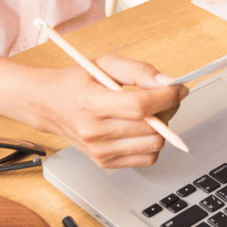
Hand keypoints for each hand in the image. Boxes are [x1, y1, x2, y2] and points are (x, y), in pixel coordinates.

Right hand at [25, 55, 188, 168]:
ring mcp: (99, 151)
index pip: (140, 106)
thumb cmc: (75, 83)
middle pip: (151, 128)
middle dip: (168, 110)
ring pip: (153, 146)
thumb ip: (138, 70)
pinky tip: (140, 129)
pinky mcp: (105, 162)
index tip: (179, 89)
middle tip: (165, 98)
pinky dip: (151, 143)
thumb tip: (167, 82)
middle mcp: (94, 131)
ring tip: (151, 114)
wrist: (48, 106)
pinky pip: (145, 159)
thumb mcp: (104, 64)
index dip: (167, 97)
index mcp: (91, 103)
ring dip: (162, 128)